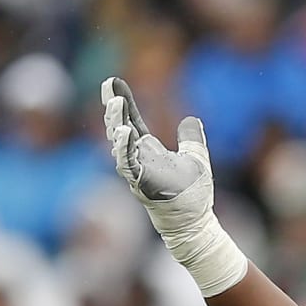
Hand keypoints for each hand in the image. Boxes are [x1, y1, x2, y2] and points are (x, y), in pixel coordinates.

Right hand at [101, 77, 245, 295]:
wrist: (195, 223)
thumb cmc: (194, 195)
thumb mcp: (196, 159)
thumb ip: (191, 138)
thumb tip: (190, 119)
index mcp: (148, 150)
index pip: (130, 121)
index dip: (122, 101)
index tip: (112, 82)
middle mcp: (139, 159)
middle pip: (118, 128)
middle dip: (113, 108)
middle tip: (110, 87)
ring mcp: (137, 172)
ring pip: (119, 145)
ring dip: (116, 124)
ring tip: (116, 103)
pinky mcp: (141, 185)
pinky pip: (128, 164)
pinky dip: (125, 148)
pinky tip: (125, 131)